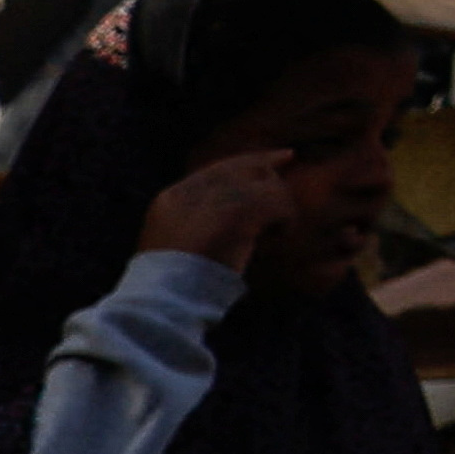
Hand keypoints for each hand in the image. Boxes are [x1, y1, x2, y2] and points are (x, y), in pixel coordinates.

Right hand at [137, 151, 295, 271]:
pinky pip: (276, 203)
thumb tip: (242, 210)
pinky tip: (280, 234)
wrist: (165, 298)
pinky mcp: (236, 214)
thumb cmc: (176, 283)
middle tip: (289, 156)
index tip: (267, 158)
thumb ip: (202, 221)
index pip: (214, 170)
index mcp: (170, 200)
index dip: (242, 162)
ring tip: (278, 229)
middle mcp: (190, 193)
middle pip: (238, 166)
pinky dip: (285, 218)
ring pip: (262, 183)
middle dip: (264, 163)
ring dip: (278, 203)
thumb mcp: (178, 244)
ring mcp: (211, 201)